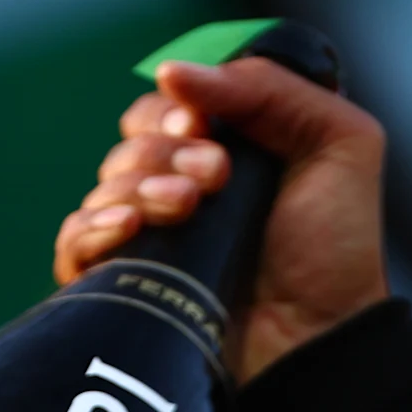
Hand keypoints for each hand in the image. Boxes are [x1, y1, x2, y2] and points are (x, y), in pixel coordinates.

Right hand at [53, 58, 390, 384]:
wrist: (320, 339)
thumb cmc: (337, 250)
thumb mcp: (337, 142)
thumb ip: (269, 87)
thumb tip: (169, 72)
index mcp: (225, 151)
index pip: (167, 106)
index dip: (178, 108)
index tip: (208, 129)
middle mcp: (183, 189)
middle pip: (133, 142)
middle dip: (167, 149)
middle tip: (217, 178)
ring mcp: (153, 239)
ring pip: (106, 186)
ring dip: (141, 186)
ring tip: (189, 208)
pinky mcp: (126, 285)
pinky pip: (73, 242)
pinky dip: (91, 227)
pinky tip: (128, 230)